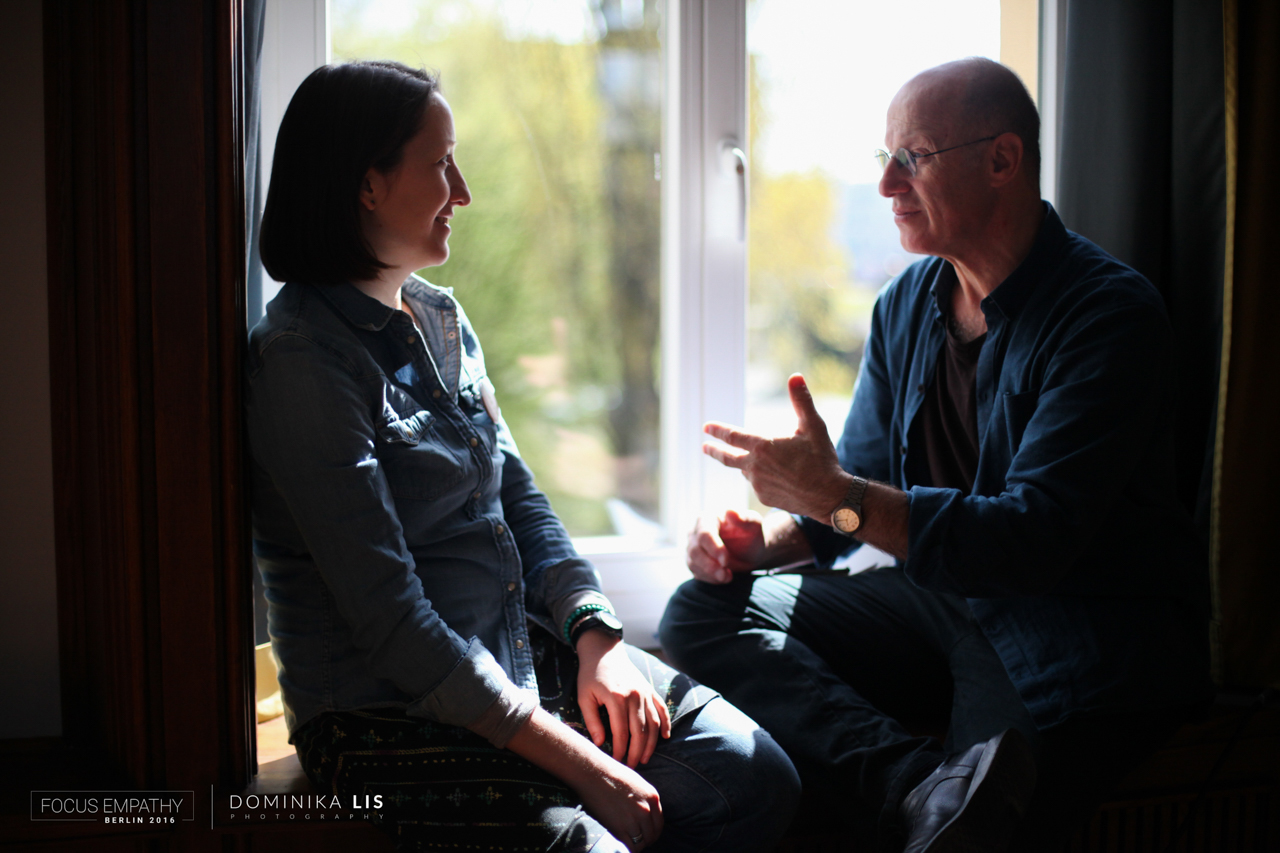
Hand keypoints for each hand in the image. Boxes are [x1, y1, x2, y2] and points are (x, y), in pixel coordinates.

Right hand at [573, 752, 662, 851]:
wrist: (593, 773)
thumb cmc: (611, 773)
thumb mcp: (636, 782)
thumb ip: (644, 798)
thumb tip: (645, 812)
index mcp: (652, 797)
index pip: (659, 823)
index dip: (653, 831)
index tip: (647, 834)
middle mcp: (646, 810)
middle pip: (652, 835)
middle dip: (646, 839)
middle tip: (638, 841)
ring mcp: (633, 820)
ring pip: (641, 842)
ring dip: (636, 845)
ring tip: (629, 843)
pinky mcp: (620, 828)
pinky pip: (630, 847)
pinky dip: (628, 849)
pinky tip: (623, 846)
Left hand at [576, 631, 671, 768]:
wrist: (604, 650)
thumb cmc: (590, 675)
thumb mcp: (584, 697)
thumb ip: (592, 721)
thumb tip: (600, 744)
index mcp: (617, 698)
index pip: (621, 733)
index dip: (620, 750)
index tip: (616, 762)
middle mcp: (634, 696)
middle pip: (640, 731)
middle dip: (636, 752)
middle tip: (631, 766)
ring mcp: (644, 692)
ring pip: (653, 723)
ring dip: (651, 743)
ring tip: (645, 758)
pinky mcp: (649, 689)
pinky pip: (661, 709)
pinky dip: (665, 723)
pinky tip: (665, 737)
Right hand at [687, 509, 764, 582]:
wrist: (751, 550)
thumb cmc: (752, 534)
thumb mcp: (754, 524)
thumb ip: (744, 518)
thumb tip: (730, 511)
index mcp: (708, 518)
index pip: (704, 534)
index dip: (714, 548)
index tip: (726, 561)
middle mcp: (696, 532)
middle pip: (695, 550)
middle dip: (710, 565)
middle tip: (726, 574)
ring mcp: (694, 547)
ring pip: (693, 563)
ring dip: (710, 573)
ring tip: (728, 577)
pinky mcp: (695, 562)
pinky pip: (696, 573)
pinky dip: (709, 579)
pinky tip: (724, 578)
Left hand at [703, 374, 849, 518]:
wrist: (828, 496)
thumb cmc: (821, 459)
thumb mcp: (813, 426)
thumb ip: (801, 400)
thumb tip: (796, 376)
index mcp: (763, 446)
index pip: (732, 436)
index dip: (717, 430)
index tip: (706, 427)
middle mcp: (755, 466)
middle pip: (727, 458)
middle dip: (714, 451)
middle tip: (704, 447)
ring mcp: (758, 484)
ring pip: (746, 471)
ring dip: (746, 464)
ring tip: (757, 460)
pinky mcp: (764, 498)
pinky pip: (758, 485)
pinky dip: (761, 477)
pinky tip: (776, 476)